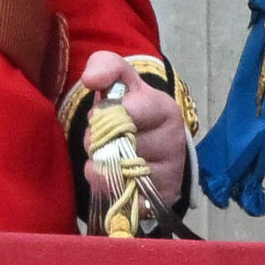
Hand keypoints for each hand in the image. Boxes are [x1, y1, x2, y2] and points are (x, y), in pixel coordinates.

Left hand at [78, 51, 188, 204]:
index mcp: (164, 109)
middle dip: (97, 142)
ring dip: (100, 166)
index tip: (101, 114)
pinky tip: (115, 177)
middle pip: (117, 146)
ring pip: (117, 174)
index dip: (103, 115)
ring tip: (108, 156)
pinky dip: (109, 188)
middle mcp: (173, 141)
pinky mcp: (161, 198)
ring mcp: (170, 172)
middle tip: (101, 138)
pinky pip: (123, 197)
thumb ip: (106, 66)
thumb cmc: (132, 109)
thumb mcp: (122, 81)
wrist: (154, 142)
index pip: (129, 112)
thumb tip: (91, 78)